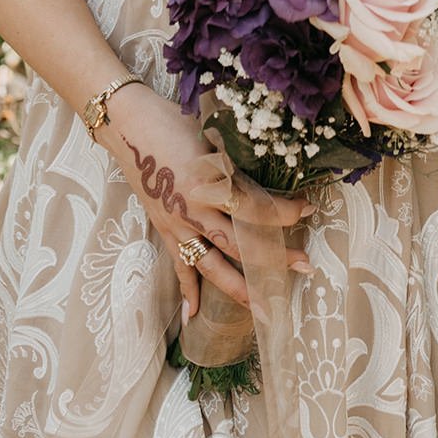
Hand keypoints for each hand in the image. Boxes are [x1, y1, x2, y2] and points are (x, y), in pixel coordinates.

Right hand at [97, 83, 310, 319]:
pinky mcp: (165, 230)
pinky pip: (179, 265)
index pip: (254, 206)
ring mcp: (178, 224)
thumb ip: (235, 168)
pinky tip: (193, 315)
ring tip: (264, 309)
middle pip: (240, 243)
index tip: (308, 210)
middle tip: (304, 267)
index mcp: (208, 182)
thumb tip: (265, 188)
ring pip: (212, 265)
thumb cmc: (173, 122)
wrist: (128, 126)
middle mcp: (195, 209)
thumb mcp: (212, 139)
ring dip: (240, 288)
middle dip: (274, 257)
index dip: (284, 211)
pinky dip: (187, 290)